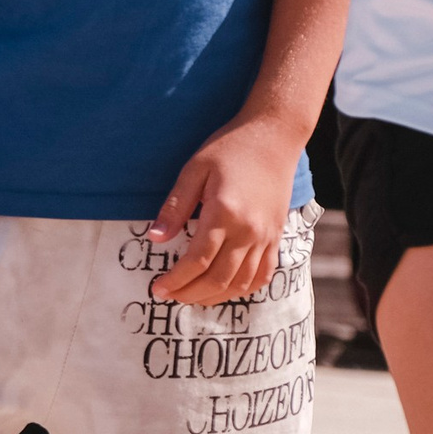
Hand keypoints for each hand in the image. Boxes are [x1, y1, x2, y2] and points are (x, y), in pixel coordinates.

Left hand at [149, 114, 302, 305]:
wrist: (274, 136)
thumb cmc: (229, 149)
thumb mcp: (194, 170)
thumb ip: (174, 207)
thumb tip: (155, 238)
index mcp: (225, 213)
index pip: (197, 260)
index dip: (175, 280)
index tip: (157, 288)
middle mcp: (249, 230)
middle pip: (218, 278)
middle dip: (189, 293)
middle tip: (168, 295)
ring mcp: (267, 236)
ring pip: (240, 282)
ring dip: (213, 297)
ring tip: (190, 296)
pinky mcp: (277, 236)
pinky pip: (263, 275)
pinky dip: (242, 289)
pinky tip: (223, 290)